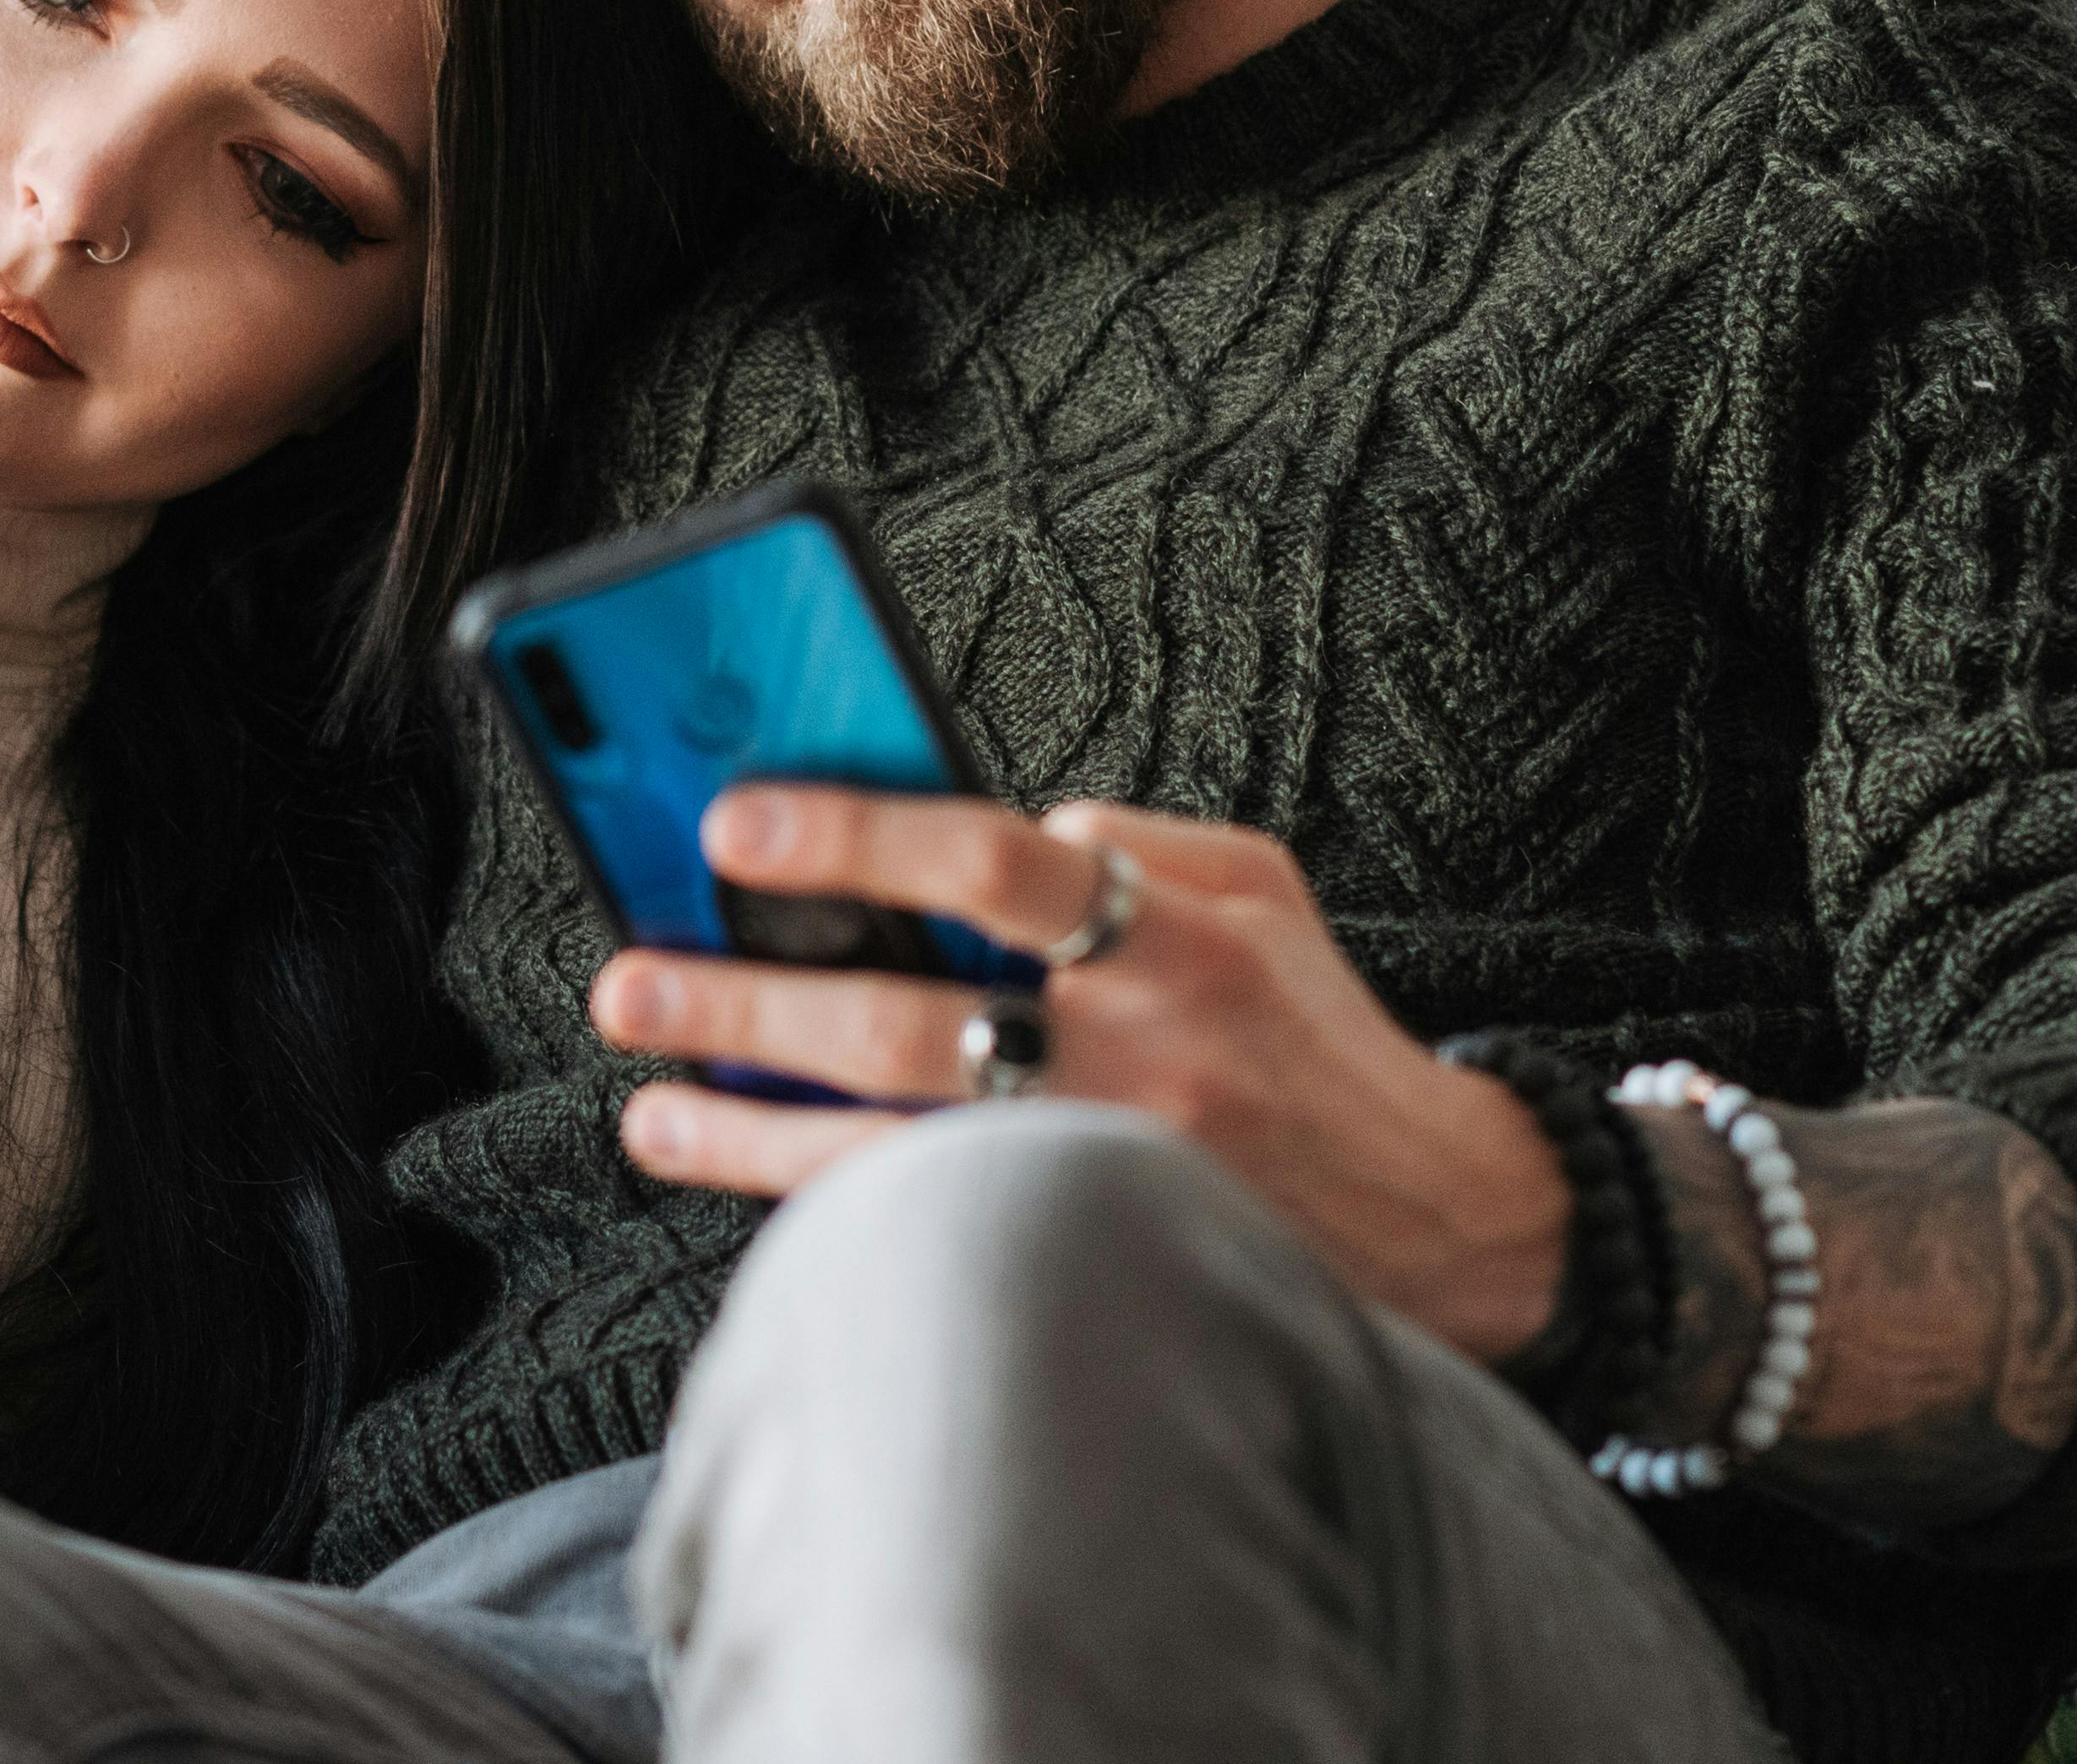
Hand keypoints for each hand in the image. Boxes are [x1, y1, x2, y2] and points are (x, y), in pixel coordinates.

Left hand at [591, 788, 1568, 1362]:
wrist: (1445, 1217)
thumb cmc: (1314, 1028)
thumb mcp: (1251, 884)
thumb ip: (1117, 836)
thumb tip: (969, 827)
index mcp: (1174, 933)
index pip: (989, 860)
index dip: (852, 836)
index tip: (729, 824)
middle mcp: (1139, 1052)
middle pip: (906, 1022)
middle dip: (747, 1002)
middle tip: (630, 980)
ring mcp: (1114, 1168)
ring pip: (892, 1150)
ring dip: (750, 1126)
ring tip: (650, 1101)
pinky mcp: (1101, 1251)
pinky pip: (932, 1225)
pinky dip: (827, 1204)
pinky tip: (747, 1175)